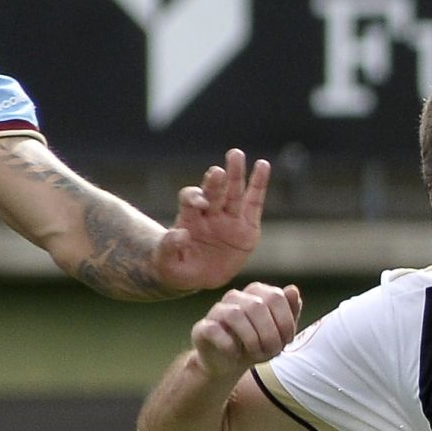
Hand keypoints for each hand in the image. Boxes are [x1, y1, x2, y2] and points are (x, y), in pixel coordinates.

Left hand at [156, 149, 270, 293]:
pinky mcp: (247, 226)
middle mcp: (209, 212)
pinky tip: (263, 166)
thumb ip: (169, 248)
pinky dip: (259, 184)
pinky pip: (255, 203)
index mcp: (189, 218)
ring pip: (233, 192)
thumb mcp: (168, 263)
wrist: (199, 276)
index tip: (199, 204)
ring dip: (235, 174)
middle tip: (218, 171)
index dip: (194, 198)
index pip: (190, 199)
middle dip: (215, 180)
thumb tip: (181, 233)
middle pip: (213, 191)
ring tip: (236, 155)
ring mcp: (229, 217)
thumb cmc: (179, 267)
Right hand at [189, 282, 302, 379]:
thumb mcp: (279, 332)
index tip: (287, 342)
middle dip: (270, 334)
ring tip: (256, 354)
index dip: (286, 322)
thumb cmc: (256, 344)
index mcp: (256, 293)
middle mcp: (236, 297)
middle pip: (258, 306)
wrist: (229, 364)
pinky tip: (235, 354)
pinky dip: (229, 345)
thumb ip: (289, 312)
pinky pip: (214, 330)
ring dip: (251, 340)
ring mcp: (217, 311)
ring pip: (236, 314)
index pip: (276, 297)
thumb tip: (292, 290)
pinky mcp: (203, 328)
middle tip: (272, 352)